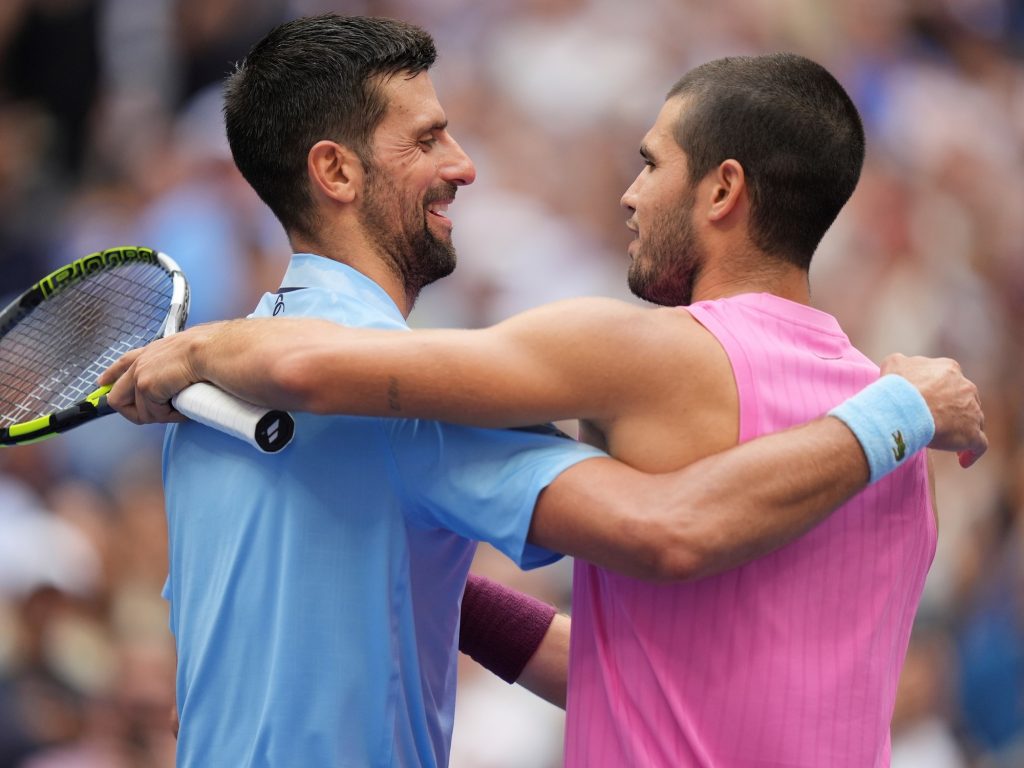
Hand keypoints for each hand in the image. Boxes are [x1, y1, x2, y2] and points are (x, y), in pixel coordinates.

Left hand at [98, 324, 221, 423]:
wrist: (215, 350)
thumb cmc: (214, 351)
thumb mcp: (191, 354)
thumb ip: (178, 366)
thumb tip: (183, 381)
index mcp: (154, 351)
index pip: (123, 362)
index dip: (111, 375)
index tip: (102, 383)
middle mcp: (143, 361)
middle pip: (117, 395)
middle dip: (135, 411)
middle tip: (158, 414)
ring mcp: (141, 374)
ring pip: (138, 411)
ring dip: (160, 415)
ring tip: (181, 407)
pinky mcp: (146, 387)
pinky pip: (152, 414)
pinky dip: (170, 416)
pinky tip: (183, 407)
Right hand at [880, 353, 986, 466]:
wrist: (905, 407)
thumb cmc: (897, 386)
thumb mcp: (893, 364)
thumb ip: (903, 363)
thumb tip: (902, 367)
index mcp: (949, 369)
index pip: (950, 379)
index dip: (941, 391)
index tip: (931, 401)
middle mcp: (966, 387)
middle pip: (965, 399)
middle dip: (954, 410)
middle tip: (937, 421)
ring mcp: (972, 411)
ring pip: (974, 420)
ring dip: (963, 429)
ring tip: (948, 442)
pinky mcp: (972, 433)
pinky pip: (979, 445)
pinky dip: (972, 452)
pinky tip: (962, 461)